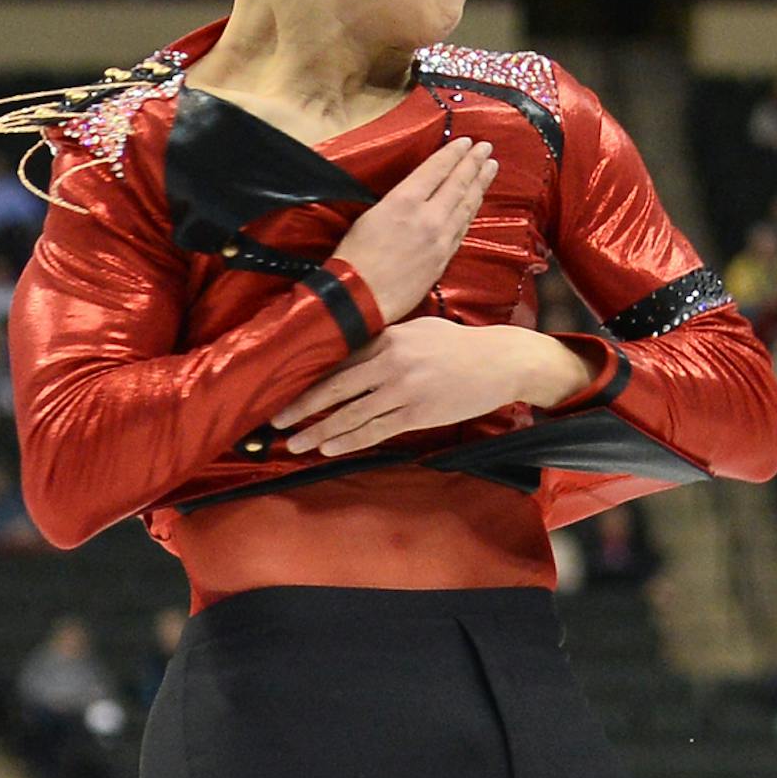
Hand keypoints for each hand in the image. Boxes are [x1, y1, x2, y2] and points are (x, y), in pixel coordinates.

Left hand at [273, 323, 595, 457]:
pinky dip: (350, 440)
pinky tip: (329, 447)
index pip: (338, 362)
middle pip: (335, 388)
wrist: (498, 362)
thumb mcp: (418, 330)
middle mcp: (390, 363)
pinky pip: (375, 430)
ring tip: (296, 445)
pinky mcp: (417, 414)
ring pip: (351, 415)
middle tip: (277, 422)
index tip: (284, 391)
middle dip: (303, 408)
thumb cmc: (458, 345)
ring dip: (320, 432)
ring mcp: (403, 390)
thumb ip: (385, 340)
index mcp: (387, 338)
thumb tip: (355, 353)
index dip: (309, 380)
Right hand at [332, 137, 497, 323]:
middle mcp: (428, 217)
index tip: (467, 142)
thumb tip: (418, 193)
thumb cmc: (355, 256)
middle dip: (474, 164)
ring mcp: (440, 240)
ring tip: (490, 169)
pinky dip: (471, 212)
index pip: (437, 169)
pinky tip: (476, 203)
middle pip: (457, 185)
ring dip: (479, 185)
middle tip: (487, 149)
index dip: (454, 154)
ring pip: (465, 207)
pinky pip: (462, 229)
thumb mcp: (371, 215)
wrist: (361, 297)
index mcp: (405, 201)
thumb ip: (400, 200)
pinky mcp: (444, 259)